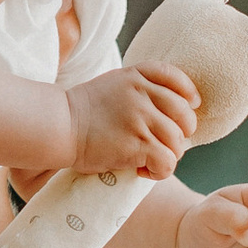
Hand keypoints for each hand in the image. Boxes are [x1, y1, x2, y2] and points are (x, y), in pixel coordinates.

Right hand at [67, 61, 201, 181]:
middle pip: (185, 115)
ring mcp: (139, 118)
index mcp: (137, 76)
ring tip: (148, 160)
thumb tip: (178, 106)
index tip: (187, 108)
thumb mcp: (114, 85)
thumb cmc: (86, 112)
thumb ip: (142, 88)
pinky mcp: (135, 144)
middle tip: (161, 143)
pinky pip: (167, 162)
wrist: (59, 126)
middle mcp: (141, 94)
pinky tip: (142, 170)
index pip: (177, 79)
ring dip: (168, 155)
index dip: (189, 96)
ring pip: (178, 142)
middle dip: (180, 134)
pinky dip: (159, 171)